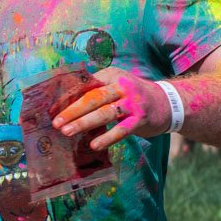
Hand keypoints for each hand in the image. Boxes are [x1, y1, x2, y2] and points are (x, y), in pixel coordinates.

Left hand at [50, 67, 170, 150]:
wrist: (168, 103)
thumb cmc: (133, 96)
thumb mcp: (116, 86)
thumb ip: (96, 91)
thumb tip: (65, 104)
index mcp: (112, 75)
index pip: (86, 85)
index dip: (68, 97)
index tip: (52, 109)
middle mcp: (122, 86)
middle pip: (93, 98)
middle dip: (72, 110)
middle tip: (56, 122)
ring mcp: (133, 103)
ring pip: (105, 112)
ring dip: (84, 123)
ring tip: (67, 132)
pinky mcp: (141, 119)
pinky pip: (122, 129)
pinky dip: (107, 137)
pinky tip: (94, 145)